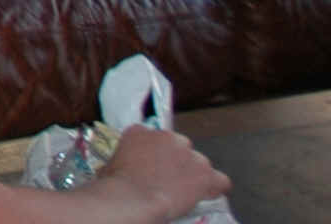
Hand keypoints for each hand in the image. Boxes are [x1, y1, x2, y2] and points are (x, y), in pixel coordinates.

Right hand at [96, 128, 225, 215]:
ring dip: (193, 174)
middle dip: (176, 161)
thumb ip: (126, 159)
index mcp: (140, 132)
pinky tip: (206, 196)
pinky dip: (214, 188)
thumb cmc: (115, 184)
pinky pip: (220, 180)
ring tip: (183, 191)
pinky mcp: (205, 173)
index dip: (153, 155)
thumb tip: (129, 170)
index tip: (150, 167)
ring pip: (199, 163)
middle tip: (166, 180)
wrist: (134, 197)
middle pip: (178, 147)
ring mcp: (190, 154)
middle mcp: (168, 137)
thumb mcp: (110, 165)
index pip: (150, 139)